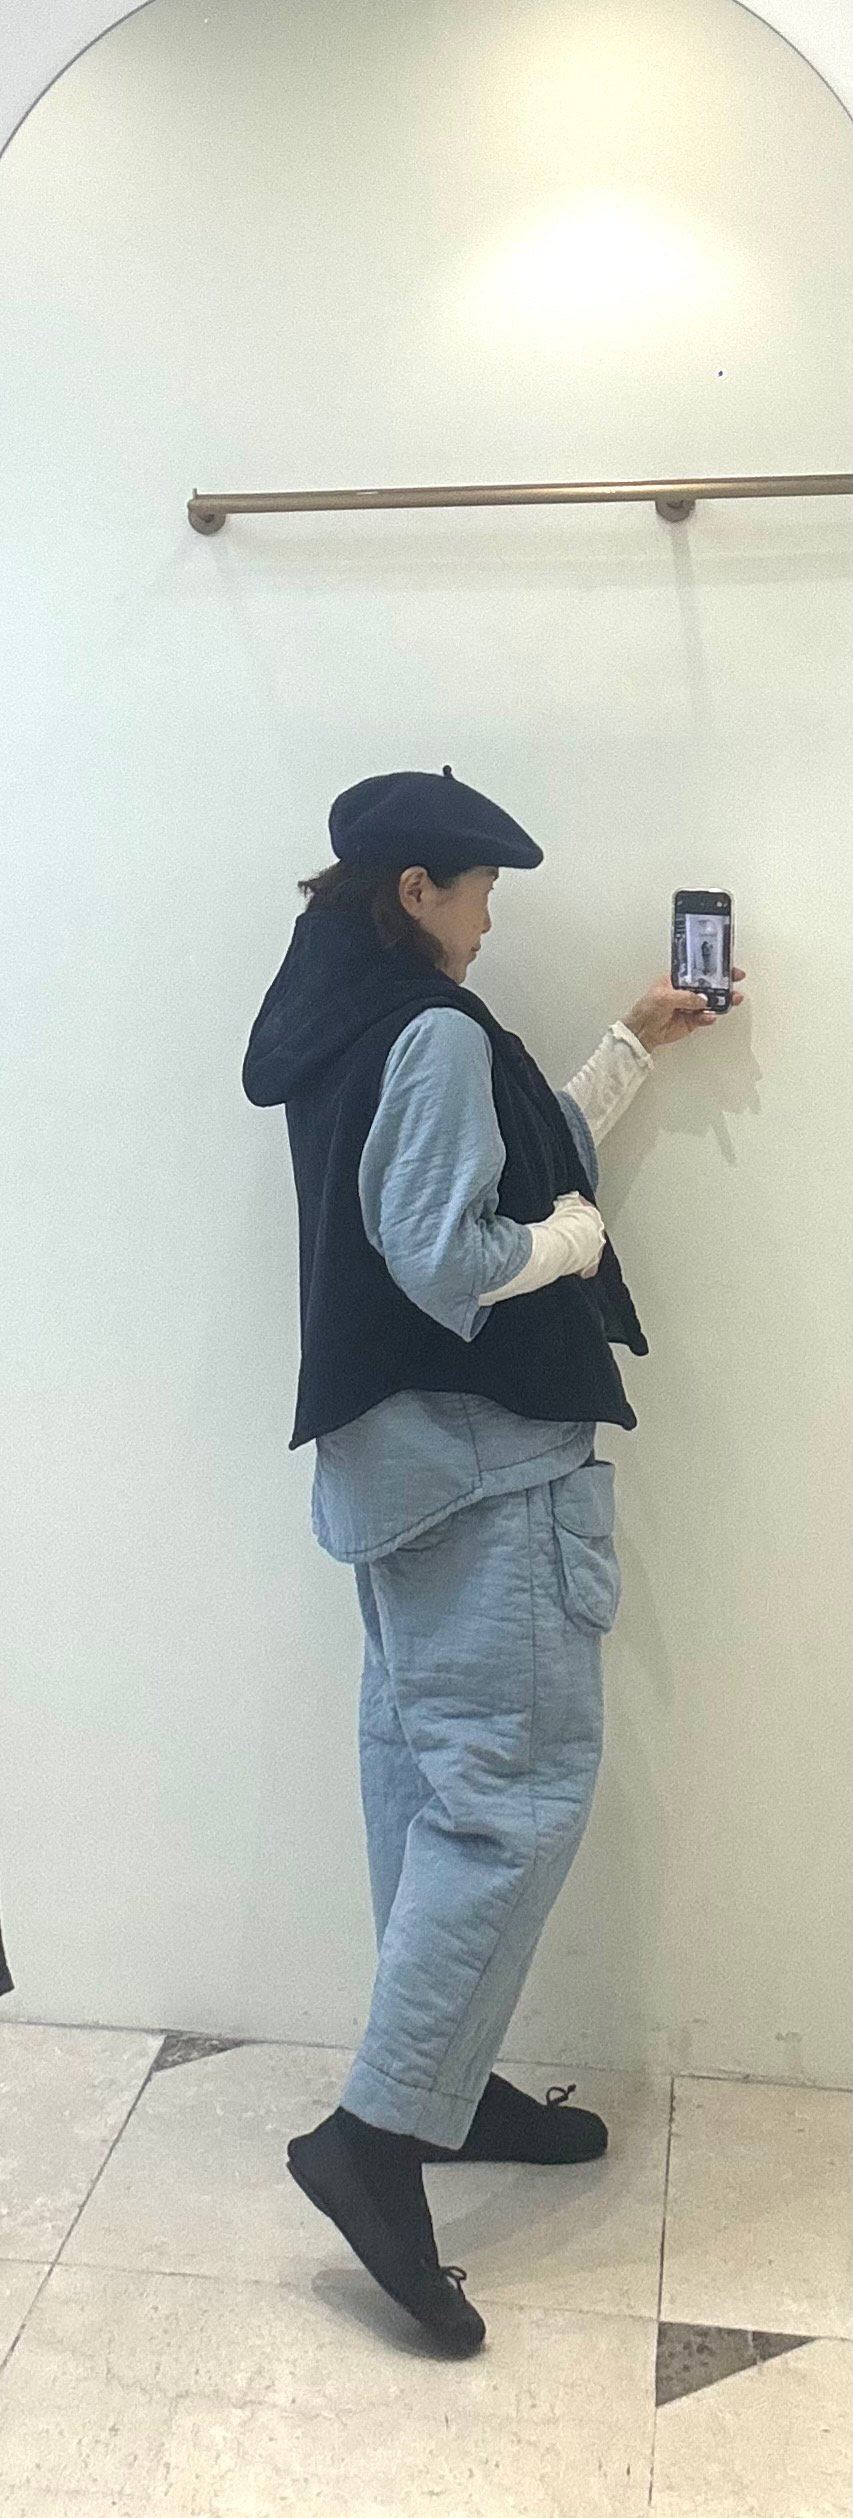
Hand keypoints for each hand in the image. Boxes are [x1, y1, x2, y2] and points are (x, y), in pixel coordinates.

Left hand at [624, 968, 745, 1051]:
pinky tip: (710, 1016)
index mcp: (679, 979)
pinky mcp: (692, 1020)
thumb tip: (702, 999)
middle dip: (724, 984)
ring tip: (730, 1001)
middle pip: (710, 985)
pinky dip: (709, 1017)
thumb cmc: (646, 1009)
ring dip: (722, 1001)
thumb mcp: (664, 997)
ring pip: (711, 1002)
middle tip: (735, 983)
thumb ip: (685, 997)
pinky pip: (706, 1017)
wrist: (643, 1032)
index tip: (727, 967)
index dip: (714, 969)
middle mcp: (686, 991)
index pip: (699, 971)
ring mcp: (691, 1005)